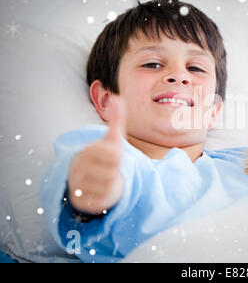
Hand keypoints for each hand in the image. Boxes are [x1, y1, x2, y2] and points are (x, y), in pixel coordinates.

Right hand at [67, 96, 126, 214]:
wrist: (89, 181)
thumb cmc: (104, 158)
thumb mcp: (112, 139)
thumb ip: (116, 120)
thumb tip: (117, 98)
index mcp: (86, 151)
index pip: (112, 154)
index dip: (116, 156)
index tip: (113, 156)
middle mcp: (79, 167)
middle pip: (112, 170)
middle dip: (115, 170)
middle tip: (110, 168)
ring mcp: (78, 184)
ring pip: (108, 185)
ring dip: (112, 183)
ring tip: (106, 178)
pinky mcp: (82, 200)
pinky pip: (103, 199)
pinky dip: (107, 195)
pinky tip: (102, 189)